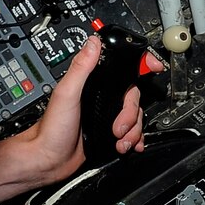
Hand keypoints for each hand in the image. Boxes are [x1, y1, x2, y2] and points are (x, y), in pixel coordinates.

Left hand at [0, 35, 144, 202]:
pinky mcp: (110, 132)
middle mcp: (101, 97)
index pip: (121, 68)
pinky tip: (128, 144)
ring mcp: (107, 115)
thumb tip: (93, 42)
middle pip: (134, 96)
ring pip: (136, 116)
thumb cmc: (51, 130)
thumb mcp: (66, 93)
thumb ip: (81, 68)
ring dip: (133, 130)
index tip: (154, 66)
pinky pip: (132, 131)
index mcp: (91, 83)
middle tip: (118, 127)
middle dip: (131, 114)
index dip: (140, 64)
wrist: (50, 161)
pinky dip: (135, 139)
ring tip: (119, 140)